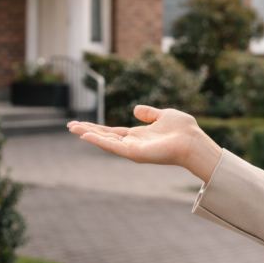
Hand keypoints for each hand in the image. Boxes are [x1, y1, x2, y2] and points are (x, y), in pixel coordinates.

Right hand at [67, 105, 221, 182]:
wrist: (193, 141)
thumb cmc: (183, 130)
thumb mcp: (163, 115)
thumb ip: (149, 113)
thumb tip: (135, 109)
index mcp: (138, 136)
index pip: (113, 132)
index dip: (97, 128)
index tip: (82, 124)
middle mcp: (133, 144)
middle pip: (105, 137)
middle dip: (88, 131)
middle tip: (70, 126)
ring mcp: (133, 150)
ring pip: (105, 142)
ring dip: (89, 135)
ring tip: (73, 128)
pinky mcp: (134, 153)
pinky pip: (113, 147)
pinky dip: (98, 141)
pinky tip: (86, 134)